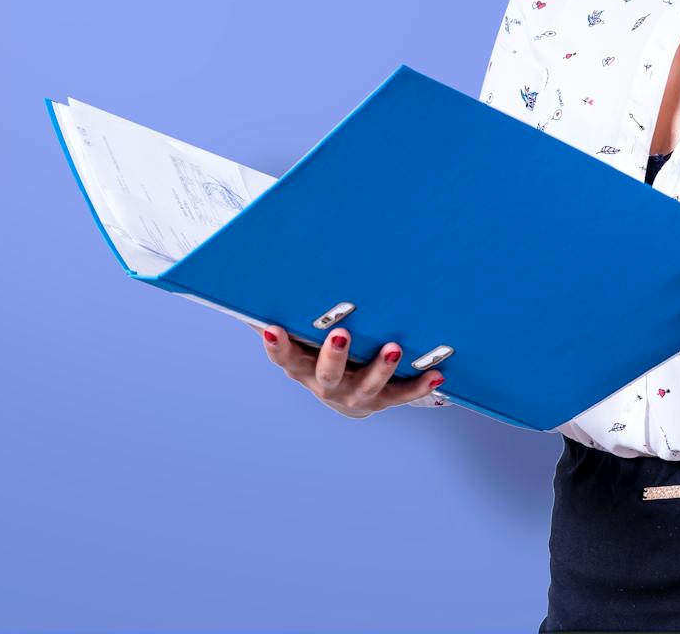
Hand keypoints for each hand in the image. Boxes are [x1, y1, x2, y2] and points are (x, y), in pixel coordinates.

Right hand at [257, 324, 445, 417]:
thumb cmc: (315, 350)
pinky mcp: (384, 399)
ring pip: (368, 386)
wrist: (345, 394)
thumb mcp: (297, 335)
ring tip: (393, 347)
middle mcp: (327, 386)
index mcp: (301, 367)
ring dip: (381, 367)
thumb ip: (275, 311)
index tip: (271, 328)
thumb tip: (242, 281)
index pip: (284, 358)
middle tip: (341, 334)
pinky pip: (403, 394)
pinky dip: (420, 385)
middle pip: (327, 374)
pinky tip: (437, 374)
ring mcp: (357, 395)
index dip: (277, 346)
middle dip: (334, 356)